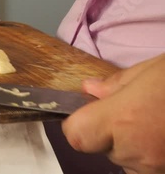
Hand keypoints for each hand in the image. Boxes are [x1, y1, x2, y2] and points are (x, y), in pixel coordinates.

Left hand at [62, 53, 164, 173]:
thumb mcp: (151, 70)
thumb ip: (115, 85)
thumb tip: (89, 90)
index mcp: (122, 119)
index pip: (76, 136)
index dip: (78, 125)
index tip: (89, 113)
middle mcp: (136, 151)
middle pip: (104, 149)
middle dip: (111, 133)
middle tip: (136, 112)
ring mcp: (158, 168)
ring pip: (128, 162)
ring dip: (134, 147)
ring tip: (158, 123)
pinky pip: (150, 168)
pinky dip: (154, 156)